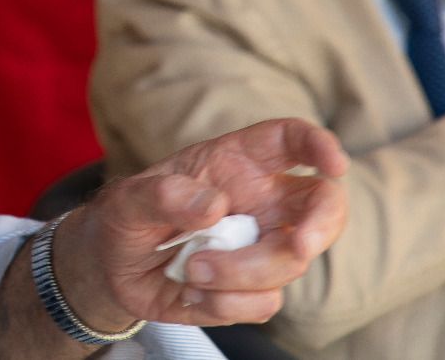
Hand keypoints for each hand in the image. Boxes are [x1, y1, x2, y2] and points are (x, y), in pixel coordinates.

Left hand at [56, 118, 348, 331]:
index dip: (318, 145)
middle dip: (322, 226)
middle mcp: (261, 203)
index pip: (290, 141)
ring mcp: (261, 247)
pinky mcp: (253, 289)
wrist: (112, 268)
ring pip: (290, 262)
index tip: (333, 164)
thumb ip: (162, 194)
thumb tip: (214, 206)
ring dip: (240, 272)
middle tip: (297, 246)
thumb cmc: (127, 216)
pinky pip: (263, 301)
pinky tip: (191, 291)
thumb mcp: (128, 198)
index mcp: (237, 164)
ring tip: (189, 269)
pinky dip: (225, 302)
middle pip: (323, 205)